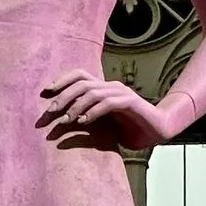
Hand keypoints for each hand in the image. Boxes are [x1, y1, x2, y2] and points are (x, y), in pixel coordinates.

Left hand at [37, 72, 165, 152]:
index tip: (45, 93)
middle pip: (82, 82)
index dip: (62, 80)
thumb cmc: (132, 129)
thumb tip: (62, 125)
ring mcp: (122, 93)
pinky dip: (93, 111)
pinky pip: (108, 103)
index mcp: (105, 88)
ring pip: (92, 91)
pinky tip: (84, 121)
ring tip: (65, 119)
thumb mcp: (104, 126)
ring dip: (75, 105)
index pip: (80, 75)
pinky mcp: (131, 103)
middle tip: (50, 111)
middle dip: (63, 95)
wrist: (160, 130)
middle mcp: (112, 86)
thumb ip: (87, 121)